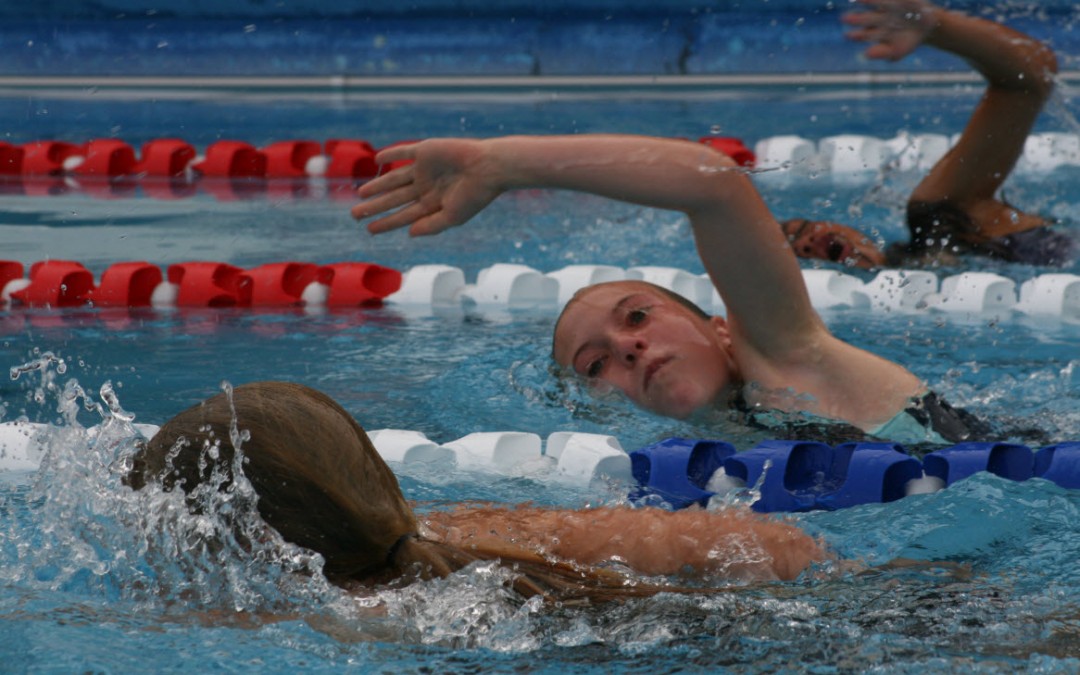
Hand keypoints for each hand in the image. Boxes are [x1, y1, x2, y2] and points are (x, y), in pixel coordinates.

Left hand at [351, 139, 500, 235]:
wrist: (488, 167)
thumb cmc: (475, 195)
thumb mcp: (453, 216)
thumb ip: (432, 226)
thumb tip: (410, 234)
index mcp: (433, 204)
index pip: (404, 215)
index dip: (386, 222)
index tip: (369, 230)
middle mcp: (426, 187)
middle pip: (394, 199)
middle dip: (375, 207)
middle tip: (354, 214)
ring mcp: (425, 169)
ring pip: (394, 179)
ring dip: (378, 185)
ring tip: (360, 194)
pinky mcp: (426, 151)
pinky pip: (404, 152)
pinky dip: (391, 155)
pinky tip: (377, 160)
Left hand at [842, 0, 938, 61]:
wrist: (927, 27)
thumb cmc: (908, 42)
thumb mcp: (897, 51)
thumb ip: (882, 53)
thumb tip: (866, 55)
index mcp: (874, 32)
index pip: (862, 34)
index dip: (856, 35)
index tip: (848, 36)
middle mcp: (876, 18)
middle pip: (865, 18)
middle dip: (855, 19)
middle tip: (844, 19)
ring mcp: (886, 6)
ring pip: (874, 3)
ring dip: (866, 1)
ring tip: (858, 0)